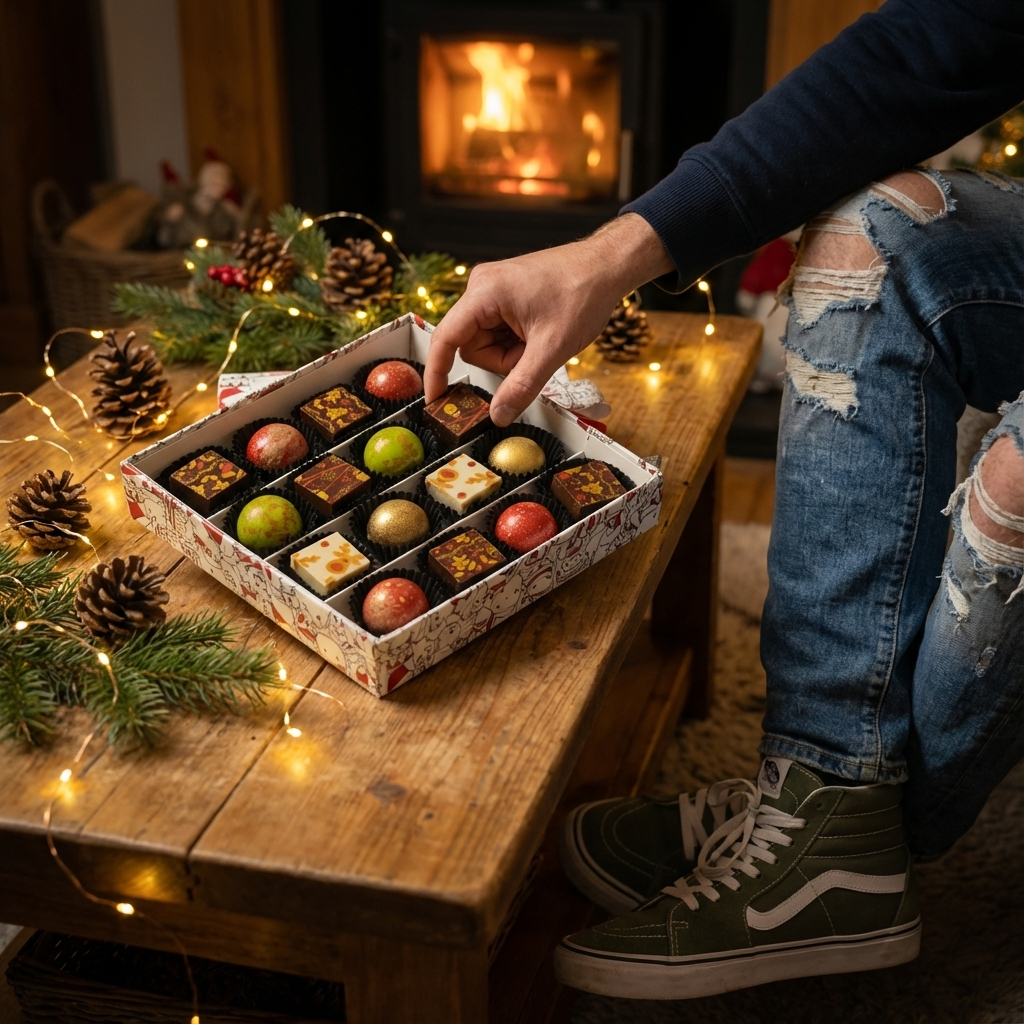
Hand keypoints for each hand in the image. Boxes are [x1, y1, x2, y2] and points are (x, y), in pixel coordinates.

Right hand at [424, 213, 672, 425]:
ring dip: (511, 353)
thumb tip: (498, 415)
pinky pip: (498, 332)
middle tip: (533, 353)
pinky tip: (538, 333)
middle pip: (471, 345)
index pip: (445, 338)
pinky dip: (517, 342)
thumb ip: (522, 385)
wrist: (607, 267)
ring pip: (486, 342)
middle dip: (501, 360)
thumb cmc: (583, 293)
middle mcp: (482, 287)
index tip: (436, 401)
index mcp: (485, 293)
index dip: (437, 373)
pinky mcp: (504, 295)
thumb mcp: (552, 349)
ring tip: (540, 339)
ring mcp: (492, 290)